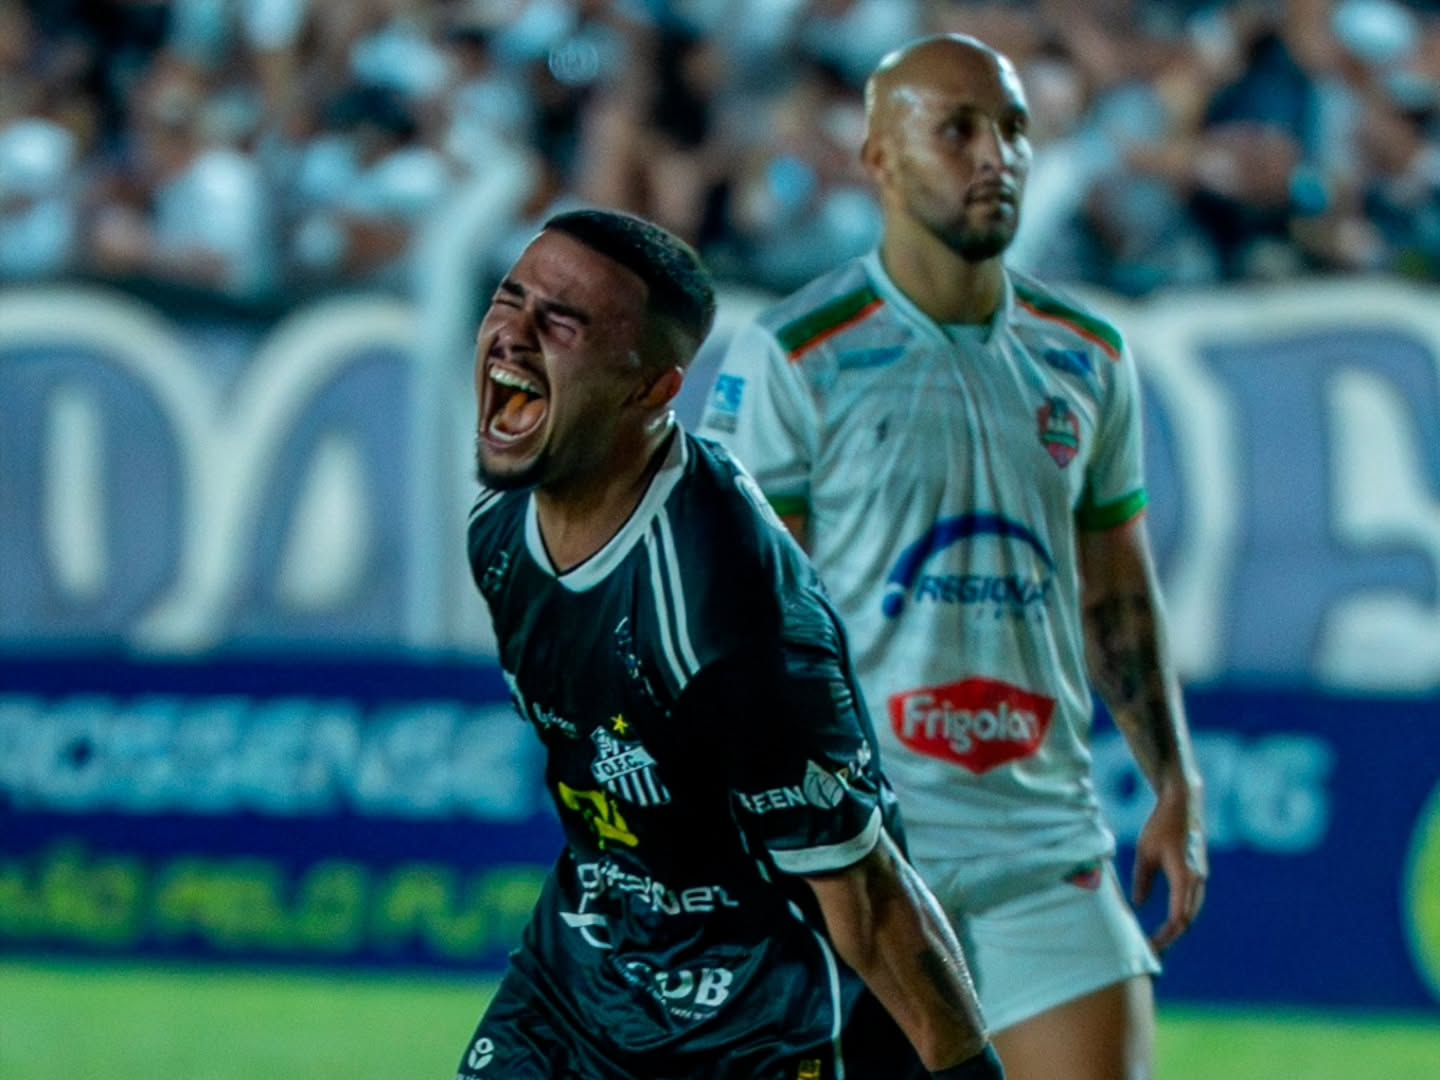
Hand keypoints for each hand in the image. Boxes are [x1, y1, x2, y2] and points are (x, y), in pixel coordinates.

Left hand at [1132, 779, 1206, 951]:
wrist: (1184, 805)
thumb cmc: (1161, 826)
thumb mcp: (1145, 853)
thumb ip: (1143, 881)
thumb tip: (1139, 905)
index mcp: (1184, 878)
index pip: (1178, 917)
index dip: (1166, 936)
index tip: (1152, 947)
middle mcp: (1198, 881)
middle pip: (1188, 919)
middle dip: (1172, 937)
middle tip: (1154, 950)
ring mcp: (1201, 877)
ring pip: (1192, 911)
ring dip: (1178, 927)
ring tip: (1160, 940)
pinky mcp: (1199, 873)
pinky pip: (1193, 901)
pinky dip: (1182, 914)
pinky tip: (1170, 921)